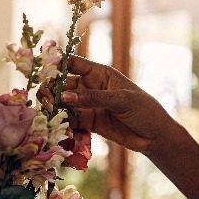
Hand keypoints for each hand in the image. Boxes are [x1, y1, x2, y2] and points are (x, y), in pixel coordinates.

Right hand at [53, 55, 168, 153]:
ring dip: (52, 106)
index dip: (56, 64)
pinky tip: (56, 126)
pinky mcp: (88, 122)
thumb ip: (92, 98)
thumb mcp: (121, 100)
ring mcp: (88, 105)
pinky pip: (68, 120)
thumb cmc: (144, 110)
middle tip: (47, 100)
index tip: (43, 70)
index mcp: (100, 73)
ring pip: (62, 102)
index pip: (73, 63)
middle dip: (51, 89)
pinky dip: (60, 122)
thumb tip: (64, 96)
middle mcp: (90, 86)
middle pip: (62, 83)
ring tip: (48, 112)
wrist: (155, 136)